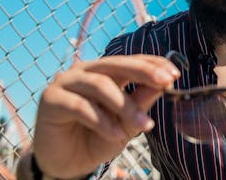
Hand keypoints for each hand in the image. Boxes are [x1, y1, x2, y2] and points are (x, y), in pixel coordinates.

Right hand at [32, 54, 179, 177]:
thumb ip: (141, 103)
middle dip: (143, 72)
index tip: (174, 74)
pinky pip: (80, 105)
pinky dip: (101, 121)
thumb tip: (164, 85)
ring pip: (100, 84)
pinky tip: (115, 134)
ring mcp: (66, 82)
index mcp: (105, 72)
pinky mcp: (50, 99)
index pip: (132, 61)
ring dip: (125, 105)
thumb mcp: (126, 123)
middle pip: (116, 64)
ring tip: (143, 125)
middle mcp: (86, 71)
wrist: (66, 163)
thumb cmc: (97, 138)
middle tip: (165, 82)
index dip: (153, 64)